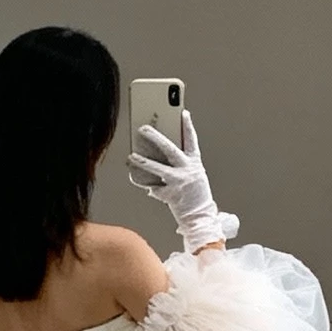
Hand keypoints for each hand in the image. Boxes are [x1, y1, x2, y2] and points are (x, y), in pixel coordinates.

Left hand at [127, 112, 238, 252]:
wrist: (200, 217)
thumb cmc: (196, 195)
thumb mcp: (194, 174)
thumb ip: (182, 163)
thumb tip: (160, 153)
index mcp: (195, 163)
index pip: (192, 140)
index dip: (187, 126)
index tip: (183, 113)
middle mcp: (187, 171)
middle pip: (169, 149)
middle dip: (155, 137)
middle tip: (142, 128)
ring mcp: (178, 182)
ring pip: (157, 168)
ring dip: (142, 161)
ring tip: (131, 156)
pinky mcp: (170, 194)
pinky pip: (153, 187)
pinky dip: (147, 185)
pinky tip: (143, 183)